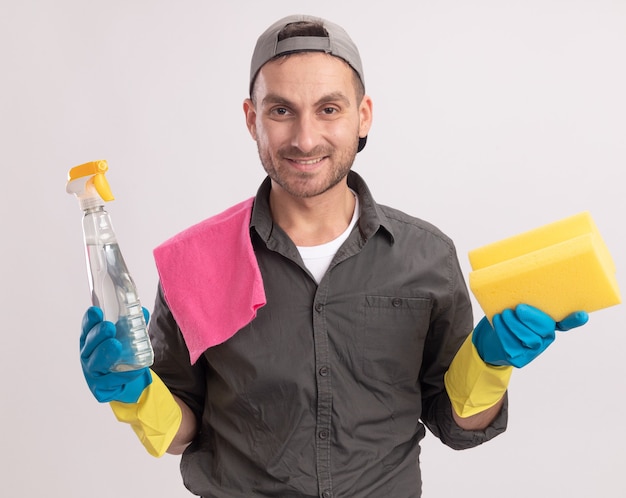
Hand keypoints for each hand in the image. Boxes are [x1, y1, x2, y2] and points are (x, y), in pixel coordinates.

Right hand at [80, 306, 151, 402]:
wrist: (122, 382)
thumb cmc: (120, 354)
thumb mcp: (125, 338)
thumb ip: (134, 325)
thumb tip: (144, 312)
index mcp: (91, 339)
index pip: (87, 327)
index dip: (90, 320)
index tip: (96, 311)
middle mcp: (88, 355)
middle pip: (90, 344)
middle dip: (98, 335)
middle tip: (109, 327)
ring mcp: (91, 372)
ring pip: (96, 363)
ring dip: (106, 354)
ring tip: (116, 345)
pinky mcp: (99, 388)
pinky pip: (111, 381)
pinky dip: (123, 374)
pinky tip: (133, 369)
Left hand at [472, 304, 588, 367]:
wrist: (488, 341)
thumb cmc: (504, 317)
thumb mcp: (512, 305)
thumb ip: (521, 297)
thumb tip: (516, 275)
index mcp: (548, 324)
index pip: (565, 322)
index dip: (574, 320)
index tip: (581, 315)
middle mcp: (544, 338)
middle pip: (545, 330)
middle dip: (532, 318)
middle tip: (519, 308)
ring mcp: (533, 351)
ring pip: (530, 339)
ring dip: (515, 325)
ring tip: (504, 313)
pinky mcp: (519, 359)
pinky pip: (513, 346)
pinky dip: (504, 332)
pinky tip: (498, 321)